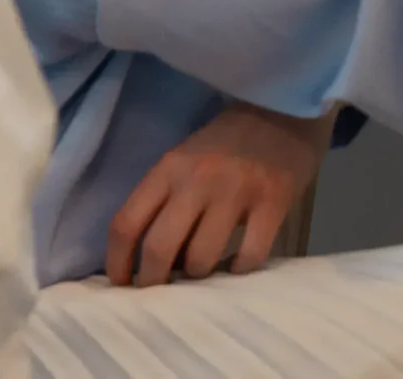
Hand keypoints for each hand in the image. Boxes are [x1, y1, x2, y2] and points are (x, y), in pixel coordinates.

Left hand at [107, 102, 329, 286]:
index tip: (123, 284)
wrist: (285, 111)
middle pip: (159, 248)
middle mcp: (198, 180)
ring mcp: (237, 192)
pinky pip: (249, 255)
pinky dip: (240, 269)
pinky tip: (238, 264)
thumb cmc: (227, 143)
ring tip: (204, 270)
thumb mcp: (185, 161)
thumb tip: (148, 259)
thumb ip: (164, 201)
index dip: (117, 263)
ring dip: (198, 275)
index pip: (126, 224)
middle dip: (153, 281)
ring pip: (201, 258)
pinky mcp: (274, 202)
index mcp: (169, 168)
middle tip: (160, 291)